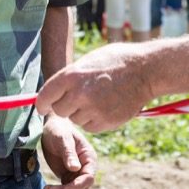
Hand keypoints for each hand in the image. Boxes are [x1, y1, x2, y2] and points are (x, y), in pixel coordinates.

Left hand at [36, 43, 151, 131]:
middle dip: (65, 106)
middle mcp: (80, 94)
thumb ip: (70, 78)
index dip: (42, 104)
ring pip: (75, 119)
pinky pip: (90, 126)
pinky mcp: (106, 122)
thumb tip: (53, 92)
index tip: (43, 107)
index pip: (45, 96)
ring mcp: (94, 109)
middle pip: (59, 111)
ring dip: (81, 112)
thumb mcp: (88, 61)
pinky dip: (94, 119)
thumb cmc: (116, 61)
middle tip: (78, 98)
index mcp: (72, 76)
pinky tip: (106, 106)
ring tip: (98, 97)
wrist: (146, 70)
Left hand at [40, 115, 96, 188]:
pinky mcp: (68, 176)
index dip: (77, 186)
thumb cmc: (58, 130)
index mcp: (89, 158)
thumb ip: (69, 153)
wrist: (51, 127)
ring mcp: (77, 173)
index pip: (88, 178)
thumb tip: (75, 168)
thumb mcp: (63, 139)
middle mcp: (86, 168)